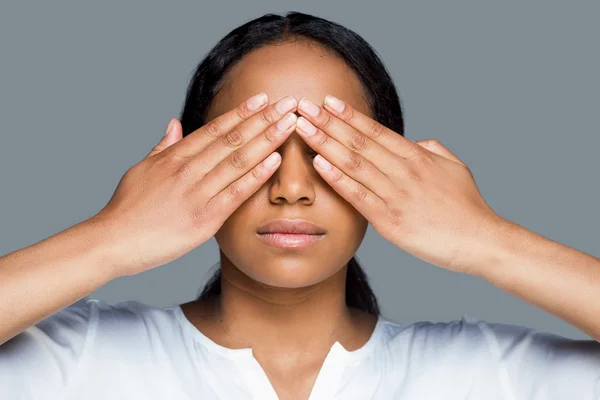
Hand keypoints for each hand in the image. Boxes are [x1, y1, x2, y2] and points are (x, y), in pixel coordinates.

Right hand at [91, 94, 298, 275]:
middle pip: (233, 139)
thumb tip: (174, 123)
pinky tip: (275, 160)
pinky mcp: (204, 218)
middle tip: (288, 102)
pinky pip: (236, 192)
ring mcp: (198, 193)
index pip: (214, 129)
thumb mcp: (142, 169)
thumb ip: (163, 146)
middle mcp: (188, 170)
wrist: (112, 241)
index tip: (262, 99)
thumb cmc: (127, 208)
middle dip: (263, 119)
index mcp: (175, 157)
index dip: (241, 112)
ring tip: (289, 123)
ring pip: (239, 160)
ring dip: (267, 140)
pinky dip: (257, 175)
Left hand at [295, 95, 506, 273]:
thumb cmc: (467, 206)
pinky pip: (358, 195)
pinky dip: (337, 178)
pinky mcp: (389, 220)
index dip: (349, 115)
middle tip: (303, 105)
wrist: (480, 240)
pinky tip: (318, 163)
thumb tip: (415, 142)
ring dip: (324, 143)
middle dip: (328, 122)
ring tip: (302, 127)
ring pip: (353, 163)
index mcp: (416, 156)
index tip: (328, 101)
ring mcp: (395, 194)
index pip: (375, 130)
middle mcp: (403, 170)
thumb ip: (432, 150)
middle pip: (358, 141)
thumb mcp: (454, 167)